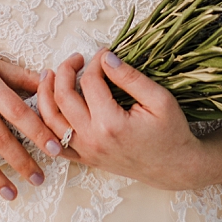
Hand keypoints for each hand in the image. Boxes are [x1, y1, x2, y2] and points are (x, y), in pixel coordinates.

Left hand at [36, 50, 213, 190]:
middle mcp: (92, 139)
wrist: (175, 168)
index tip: (104, 53)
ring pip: (50, 120)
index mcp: (111, 123)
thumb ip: (130, 77)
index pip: (90, 82)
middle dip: (65, 71)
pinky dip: (46, 124)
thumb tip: (106, 58)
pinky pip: (54, 143)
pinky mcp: (85, 159)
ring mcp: (86, 151)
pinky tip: (48, 107)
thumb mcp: (159, 99)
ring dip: (45, 94)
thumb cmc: (171, 133)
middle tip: (76, 58)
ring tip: (50, 75)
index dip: (94, 62)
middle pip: (62, 97)